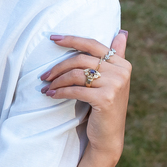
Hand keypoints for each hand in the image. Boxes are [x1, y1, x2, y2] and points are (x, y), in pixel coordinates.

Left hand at [41, 30, 130, 161]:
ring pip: (76, 75)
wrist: (108, 135)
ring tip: (46, 86)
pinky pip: (75, 90)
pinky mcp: (105, 99)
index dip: (71, 40)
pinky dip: (60, 92)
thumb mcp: (112, 79)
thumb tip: (123, 31)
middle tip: (44, 75)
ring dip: (57, 81)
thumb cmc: (105, 105)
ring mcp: (115, 85)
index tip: (52, 38)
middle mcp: (121, 72)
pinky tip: (51, 94)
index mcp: (122, 63)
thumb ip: (117, 55)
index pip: (92, 45)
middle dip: (58, 66)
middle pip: (81, 59)